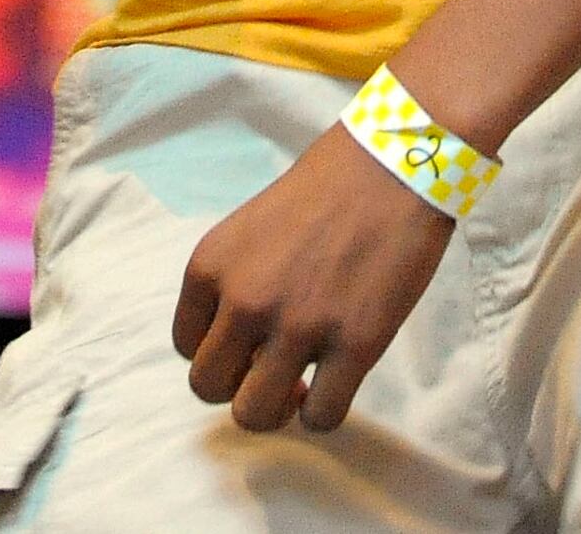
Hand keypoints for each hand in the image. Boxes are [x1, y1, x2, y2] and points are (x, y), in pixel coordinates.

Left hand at [172, 126, 454, 432]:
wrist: (395, 161)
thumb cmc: (330, 185)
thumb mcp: (253, 226)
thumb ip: (236, 280)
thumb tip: (243, 345)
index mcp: (211, 265)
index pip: (185, 344)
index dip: (221, 350)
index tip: (251, 341)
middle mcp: (244, 300)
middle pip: (207, 386)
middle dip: (239, 386)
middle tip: (274, 367)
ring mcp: (298, 326)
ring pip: (253, 416)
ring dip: (276, 409)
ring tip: (302, 387)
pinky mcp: (355, 344)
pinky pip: (321, 419)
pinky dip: (324, 413)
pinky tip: (338, 383)